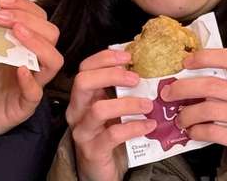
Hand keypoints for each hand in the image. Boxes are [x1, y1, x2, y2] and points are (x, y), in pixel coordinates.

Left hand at [0, 0, 63, 140]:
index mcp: (24, 44)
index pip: (39, 18)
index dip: (25, 5)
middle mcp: (33, 62)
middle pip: (52, 34)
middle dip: (29, 19)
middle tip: (1, 16)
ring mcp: (32, 84)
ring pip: (54, 61)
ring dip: (37, 42)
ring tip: (16, 32)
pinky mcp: (23, 107)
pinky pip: (35, 93)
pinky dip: (30, 80)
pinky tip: (19, 68)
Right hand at [64, 48, 153, 180]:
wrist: (100, 172)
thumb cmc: (108, 137)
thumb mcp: (112, 110)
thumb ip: (120, 92)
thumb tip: (145, 70)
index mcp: (82, 98)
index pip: (84, 68)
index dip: (104, 58)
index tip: (128, 56)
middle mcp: (77, 111)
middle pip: (83, 82)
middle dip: (111, 74)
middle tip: (136, 78)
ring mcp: (82, 131)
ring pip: (98, 109)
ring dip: (127, 104)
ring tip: (148, 105)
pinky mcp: (92, 150)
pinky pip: (112, 134)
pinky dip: (133, 127)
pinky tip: (149, 125)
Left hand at [164, 48, 226, 159]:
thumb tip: (189, 74)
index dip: (206, 57)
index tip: (185, 61)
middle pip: (213, 86)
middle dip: (184, 88)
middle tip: (168, 93)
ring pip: (209, 110)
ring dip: (187, 114)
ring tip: (180, 118)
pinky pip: (213, 132)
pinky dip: (197, 131)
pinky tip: (192, 131)